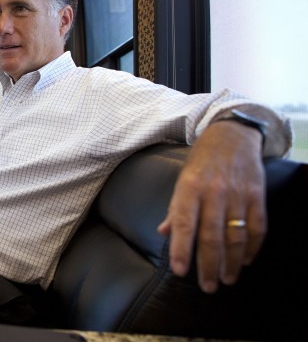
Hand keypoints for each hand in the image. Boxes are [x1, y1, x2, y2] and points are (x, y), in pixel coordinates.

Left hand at [158, 121, 266, 292]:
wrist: (232, 135)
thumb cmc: (202, 160)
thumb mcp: (181, 178)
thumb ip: (175, 208)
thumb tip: (164, 233)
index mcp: (189, 188)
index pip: (184, 224)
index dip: (181, 249)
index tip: (180, 271)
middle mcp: (213, 192)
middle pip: (211, 236)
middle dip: (208, 264)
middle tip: (207, 286)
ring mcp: (237, 194)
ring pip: (235, 236)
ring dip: (231, 262)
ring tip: (227, 279)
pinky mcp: (256, 195)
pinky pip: (258, 226)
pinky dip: (253, 247)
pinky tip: (245, 260)